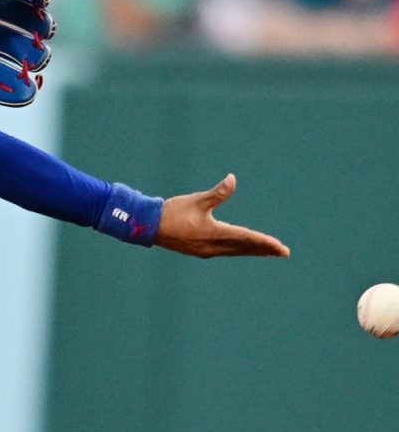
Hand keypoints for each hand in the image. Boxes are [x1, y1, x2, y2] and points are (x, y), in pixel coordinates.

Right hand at [155, 173, 289, 258]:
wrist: (149, 226)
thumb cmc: (173, 212)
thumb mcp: (196, 200)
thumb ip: (217, 192)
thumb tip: (232, 179)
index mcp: (214, 233)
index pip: (246, 238)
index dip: (264, 242)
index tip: (280, 247)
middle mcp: (213, 245)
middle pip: (244, 248)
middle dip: (264, 250)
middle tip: (282, 252)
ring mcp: (206, 250)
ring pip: (236, 251)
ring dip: (252, 251)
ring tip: (267, 252)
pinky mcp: (199, 250)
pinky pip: (226, 252)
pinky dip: (238, 250)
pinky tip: (240, 249)